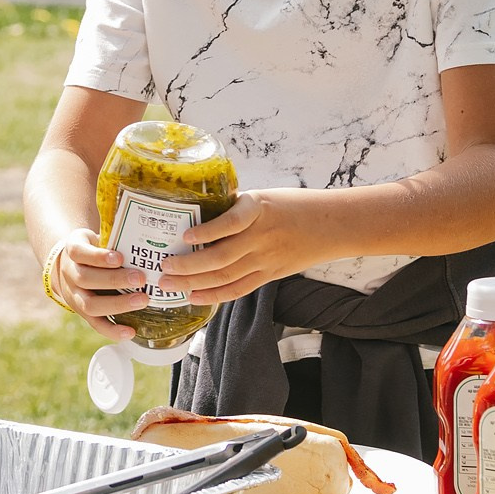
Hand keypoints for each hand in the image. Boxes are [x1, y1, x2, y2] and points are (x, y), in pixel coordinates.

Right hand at [43, 226, 150, 342]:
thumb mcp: (98, 237)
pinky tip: (131, 332)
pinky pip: (95, 324)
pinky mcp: (83, 313)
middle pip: (86, 279)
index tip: (119, 257)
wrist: (70, 265)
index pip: (79, 252)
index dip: (98, 256)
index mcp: (73, 250)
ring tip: (142, 300)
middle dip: (114, 280)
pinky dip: (113, 330)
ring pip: (90, 304)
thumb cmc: (94, 249)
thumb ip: (115, 237)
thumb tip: (147, 235)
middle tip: (141, 278)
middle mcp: (70, 274)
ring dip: (117, 304)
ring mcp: (74, 295)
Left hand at [158, 190, 311, 304]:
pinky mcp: (271, 275)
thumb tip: (197, 211)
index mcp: (258, 209)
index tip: (185, 236)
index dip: (208, 231)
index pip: (232, 222)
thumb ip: (234, 208)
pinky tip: (195, 296)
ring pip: (226, 276)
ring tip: (169, 284)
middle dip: (188, 265)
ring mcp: (266, 260)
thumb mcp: (262, 196)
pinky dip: (216, 295)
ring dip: (194, 283)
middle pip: (221, 256)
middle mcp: (261, 236)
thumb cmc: (292, 205)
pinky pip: (240, 289)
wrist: (332, 224)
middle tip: (162, 267)